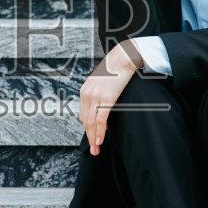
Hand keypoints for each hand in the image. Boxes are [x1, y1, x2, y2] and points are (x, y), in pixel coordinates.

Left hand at [79, 41, 141, 155]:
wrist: (124, 56)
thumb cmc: (117, 69)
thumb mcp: (104, 83)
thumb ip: (100, 96)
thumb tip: (103, 111)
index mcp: (85, 90)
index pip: (83, 115)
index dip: (88, 129)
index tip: (92, 139)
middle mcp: (87, 94)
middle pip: (85, 121)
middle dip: (89, 138)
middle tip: (94, 151)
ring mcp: (95, 96)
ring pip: (91, 123)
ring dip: (94, 138)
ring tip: (97, 150)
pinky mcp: (106, 98)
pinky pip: (100, 120)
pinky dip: (100, 132)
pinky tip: (100, 141)